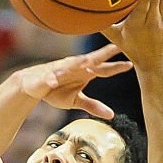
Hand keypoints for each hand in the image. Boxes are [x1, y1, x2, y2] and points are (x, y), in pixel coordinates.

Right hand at [16, 46, 130, 116]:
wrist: (32, 86)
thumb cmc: (56, 90)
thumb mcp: (76, 100)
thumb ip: (93, 106)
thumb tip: (112, 115)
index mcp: (84, 73)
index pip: (103, 69)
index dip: (116, 67)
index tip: (130, 64)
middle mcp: (75, 67)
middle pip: (91, 60)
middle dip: (102, 53)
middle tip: (116, 46)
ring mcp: (60, 70)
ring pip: (70, 65)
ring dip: (77, 62)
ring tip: (87, 60)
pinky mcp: (45, 76)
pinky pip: (48, 78)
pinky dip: (51, 78)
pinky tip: (52, 80)